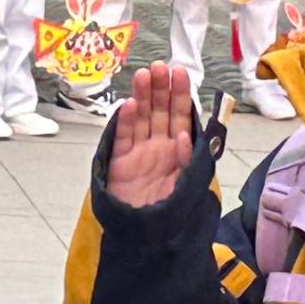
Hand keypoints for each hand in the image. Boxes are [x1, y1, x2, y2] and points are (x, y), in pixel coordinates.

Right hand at [106, 63, 202, 208]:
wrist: (143, 236)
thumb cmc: (169, 212)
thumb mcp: (185, 185)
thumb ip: (185, 160)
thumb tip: (182, 135)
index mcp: (177, 150)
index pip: (180, 116)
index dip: (180, 94)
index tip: (179, 73)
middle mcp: (158, 146)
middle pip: (159, 111)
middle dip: (160, 88)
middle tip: (159, 66)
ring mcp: (138, 152)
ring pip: (141, 117)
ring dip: (143, 96)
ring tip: (144, 75)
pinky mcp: (119, 161)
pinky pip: (123, 137)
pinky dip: (126, 121)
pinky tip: (130, 104)